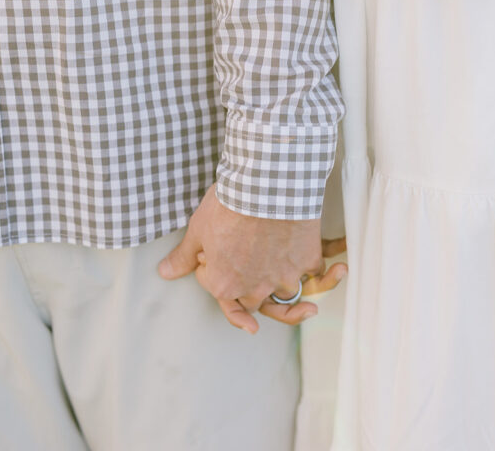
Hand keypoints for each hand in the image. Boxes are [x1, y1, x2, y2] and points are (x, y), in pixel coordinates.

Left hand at [158, 185, 345, 332]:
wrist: (268, 185)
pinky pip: (315, 276)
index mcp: (225, 284)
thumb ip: (183, 256)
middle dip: (248, 291)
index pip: (216, 288)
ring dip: (292, 302)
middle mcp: (254, 288)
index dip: (210, 267)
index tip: (212, 251)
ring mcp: (283, 277)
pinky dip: (323, 276)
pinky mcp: (307, 261)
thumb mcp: (198, 229)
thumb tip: (165, 272)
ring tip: (305, 309)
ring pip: (286, 298)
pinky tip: (330, 271)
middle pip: (251, 302)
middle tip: (252, 275)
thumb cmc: (230, 204)